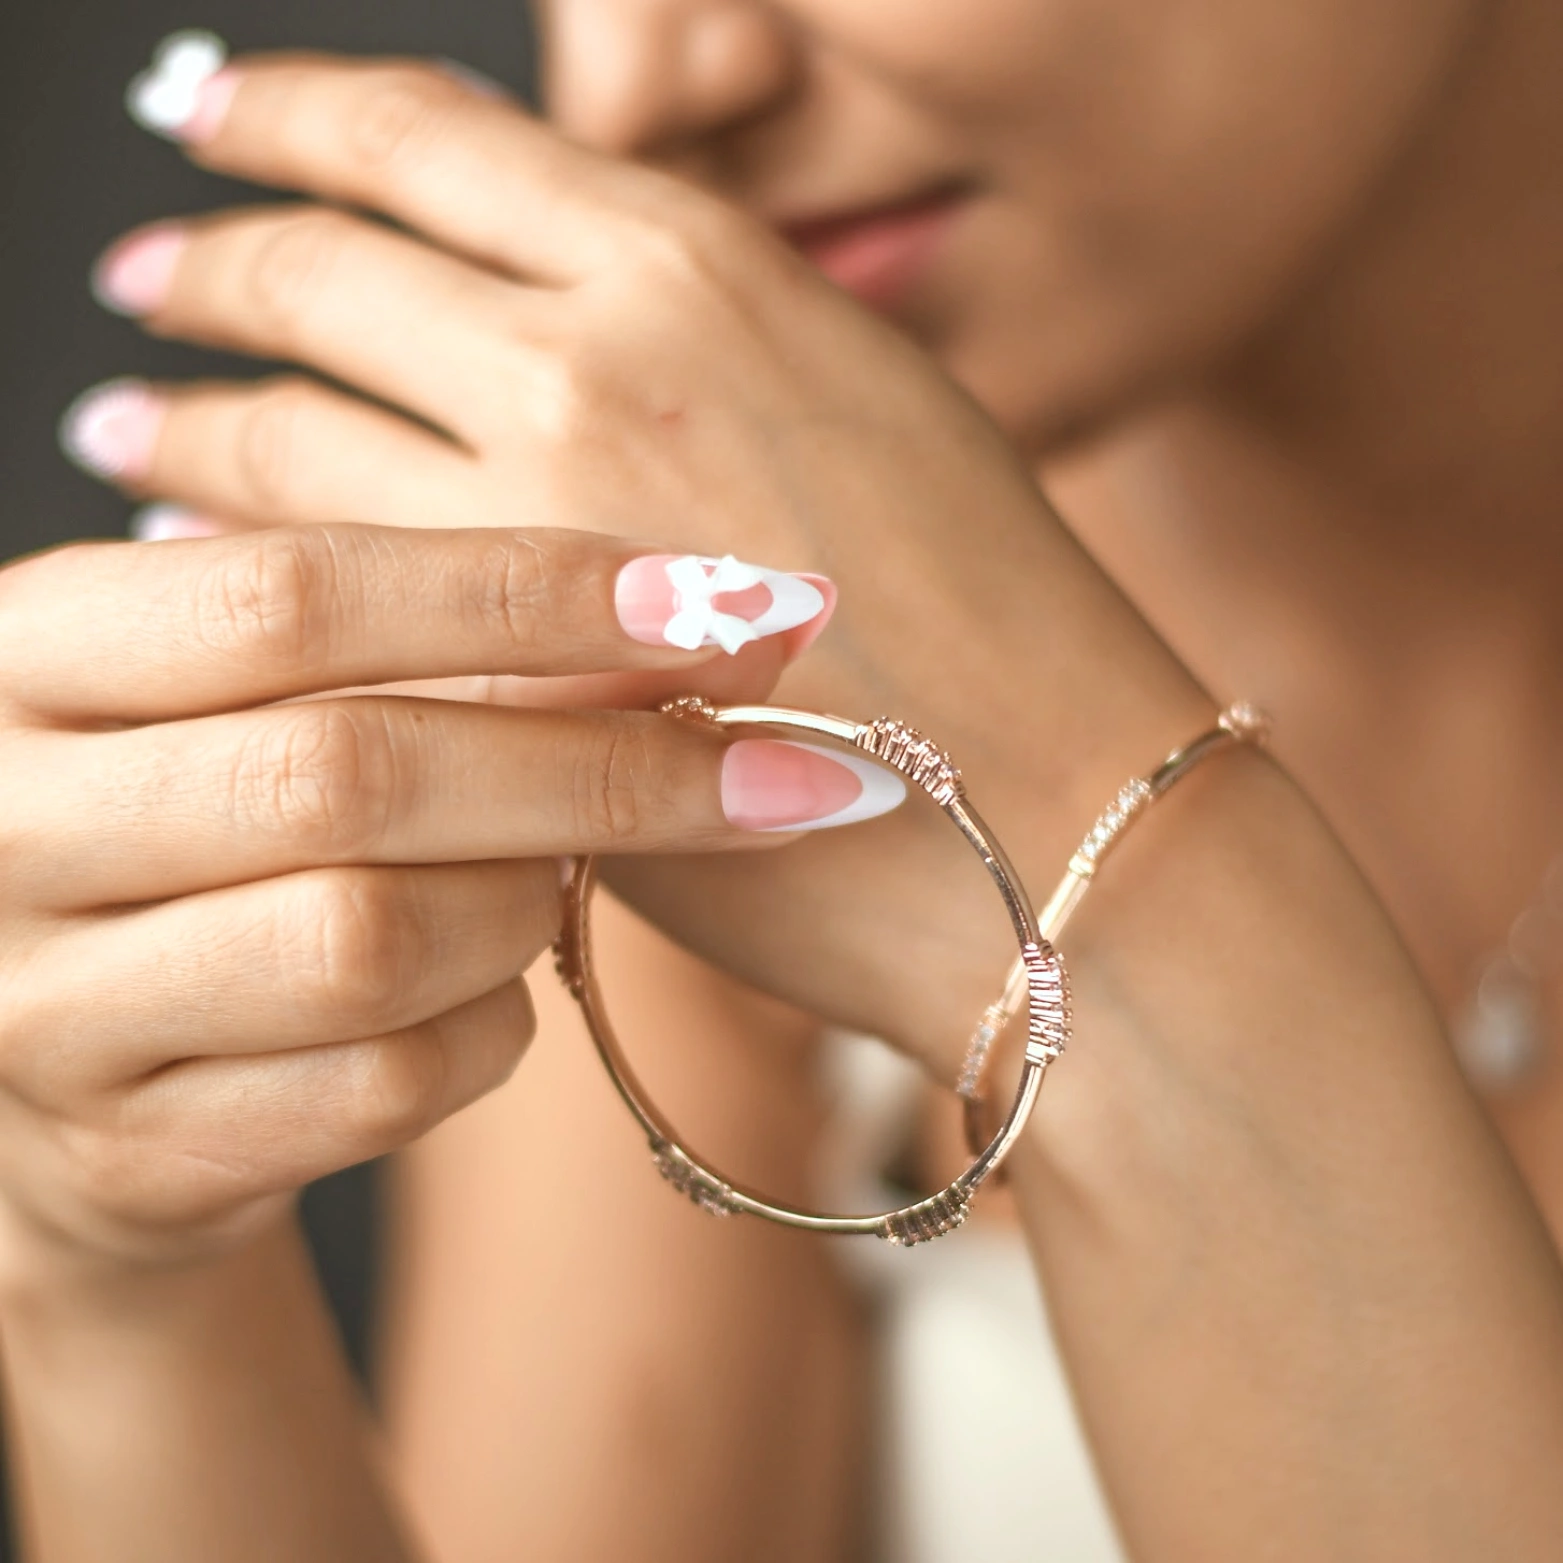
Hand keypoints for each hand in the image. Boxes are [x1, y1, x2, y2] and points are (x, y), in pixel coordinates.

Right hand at [0, 521, 863, 1271]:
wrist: (91, 1063)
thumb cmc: (227, 828)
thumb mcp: (290, 701)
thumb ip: (454, 654)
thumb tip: (720, 611)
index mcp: (37, 651)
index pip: (297, 591)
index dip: (529, 591)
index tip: (727, 599)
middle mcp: (9, 822)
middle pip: (354, 774)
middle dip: (606, 768)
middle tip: (788, 768)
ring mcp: (52, 1007)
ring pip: (374, 942)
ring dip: (528, 907)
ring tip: (560, 881)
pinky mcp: (135, 1152)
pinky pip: (383, 1086)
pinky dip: (490, 1029)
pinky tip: (492, 990)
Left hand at [73, 51, 1212, 1074]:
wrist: (1051, 817)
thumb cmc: (991, 617)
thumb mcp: (858, 397)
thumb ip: (692, 335)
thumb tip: (530, 310)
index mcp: (697, 267)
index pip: (425, 135)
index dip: (292, 115)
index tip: (217, 122)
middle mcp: (598, 364)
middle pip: (316, 271)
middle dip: (202, 267)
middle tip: (140, 283)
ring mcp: (537, 534)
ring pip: (278, 438)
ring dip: (183, 428)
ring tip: (133, 437)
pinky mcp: (503, 696)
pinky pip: (314, 604)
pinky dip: (244, 575)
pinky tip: (216, 578)